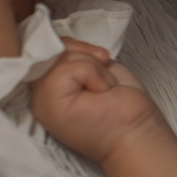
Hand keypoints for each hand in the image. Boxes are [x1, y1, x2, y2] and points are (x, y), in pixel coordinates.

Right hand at [28, 38, 162, 162]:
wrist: (138, 133)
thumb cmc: (121, 104)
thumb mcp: (94, 68)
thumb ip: (70, 57)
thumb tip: (60, 42)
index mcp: (46, 87)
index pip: (45, 47)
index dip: (72, 46)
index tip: (100, 59)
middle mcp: (38, 94)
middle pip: (51, 47)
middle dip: (85, 54)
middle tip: (105, 79)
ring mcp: (41, 100)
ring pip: (60, 56)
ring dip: (94, 67)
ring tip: (103, 89)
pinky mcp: (49, 104)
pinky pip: (68, 68)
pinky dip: (94, 74)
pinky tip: (102, 93)